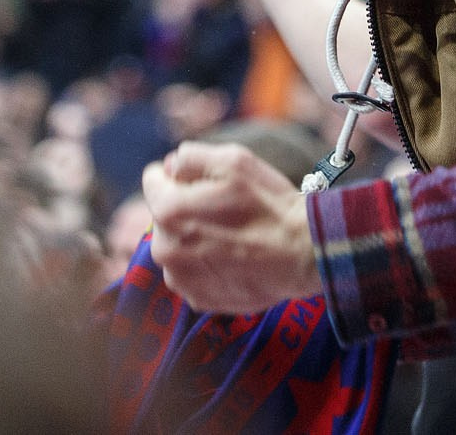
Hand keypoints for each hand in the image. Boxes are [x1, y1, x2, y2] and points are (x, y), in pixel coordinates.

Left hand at [142, 141, 321, 313]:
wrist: (303, 254)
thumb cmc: (269, 205)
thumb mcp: (233, 161)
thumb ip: (190, 156)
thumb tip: (169, 166)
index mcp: (168, 211)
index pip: (152, 180)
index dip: (179, 176)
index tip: (205, 183)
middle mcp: (165, 249)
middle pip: (165, 215)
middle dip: (186, 208)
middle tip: (225, 210)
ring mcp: (180, 279)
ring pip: (177, 244)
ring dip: (195, 238)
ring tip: (232, 236)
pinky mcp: (198, 299)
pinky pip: (192, 271)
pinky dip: (207, 264)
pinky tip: (234, 258)